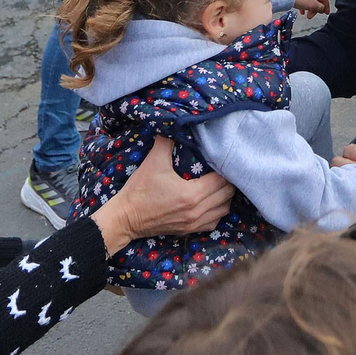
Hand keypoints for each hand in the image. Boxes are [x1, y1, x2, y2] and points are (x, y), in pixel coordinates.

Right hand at [92, 136, 235, 255]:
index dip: (225, 169)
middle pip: (226, 195)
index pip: (222, 181)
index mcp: (192, 195)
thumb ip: (166, 140)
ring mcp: (194, 224)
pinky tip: (212, 201)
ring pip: (223, 210)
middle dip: (229, 181)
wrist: (125, 218)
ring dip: (225, 197)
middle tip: (225, 168)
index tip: (223, 158)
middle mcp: (197, 212)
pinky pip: (213, 222)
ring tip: (221, 184)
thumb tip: (174, 123)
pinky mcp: (188, 231)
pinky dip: (217, 211)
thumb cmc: (140, 190)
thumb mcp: (153, 161)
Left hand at [289, 0, 331, 17]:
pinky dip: (305, 5)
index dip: (326, 7)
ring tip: (307, 15)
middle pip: (317, 0)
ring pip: (311, 0)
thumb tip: (322, 9)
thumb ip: (320, 8)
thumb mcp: (313, 5)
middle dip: (315, 10)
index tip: (326, 13)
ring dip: (310, 9)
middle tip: (312, 15)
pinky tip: (302, 11)